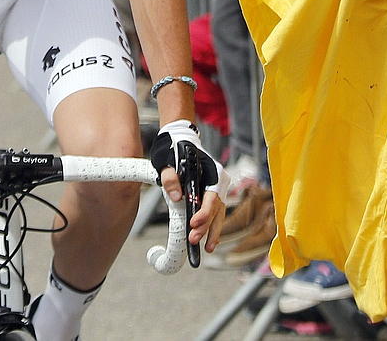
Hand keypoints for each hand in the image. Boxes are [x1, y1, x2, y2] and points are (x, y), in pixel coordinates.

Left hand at [149, 120, 227, 250]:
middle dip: (206, 226)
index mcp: (211, 170)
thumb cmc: (173, 149)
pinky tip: (209, 241)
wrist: (180, 138)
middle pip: (216, 208)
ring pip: (219, 213)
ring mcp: (217, 187)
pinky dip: (213, 226)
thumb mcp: (167, 160)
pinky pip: (215, 212)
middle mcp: (219, 179)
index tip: (193, 223)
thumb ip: (170, 177)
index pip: (211, 196)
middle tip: (194, 240)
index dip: (204, 212)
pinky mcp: (212, 193)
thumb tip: (176, 196)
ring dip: (213, 231)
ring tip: (207, 248)